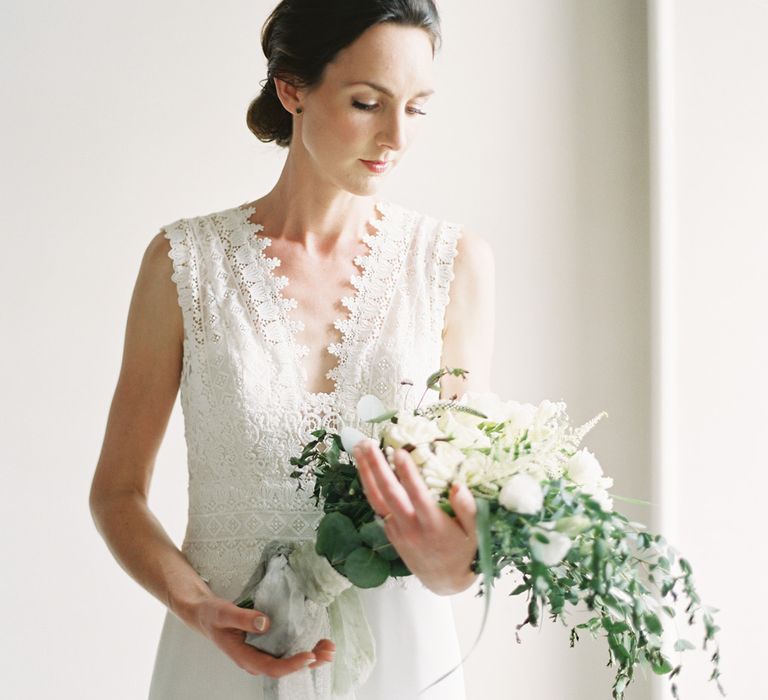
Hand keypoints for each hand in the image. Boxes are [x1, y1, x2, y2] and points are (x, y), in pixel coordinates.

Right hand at [189, 595, 335, 677]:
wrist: (205, 615)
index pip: (272, 667)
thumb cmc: (212, 615)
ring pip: (288, 660)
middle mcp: (255, 660)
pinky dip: (303, 646)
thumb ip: (243, 618)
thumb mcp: (224, 613)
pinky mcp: (266, 646)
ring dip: (311, 656)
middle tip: (329, 651)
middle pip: (285, 667)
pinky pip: (286, 651)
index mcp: (244, 656)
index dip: (291, 664)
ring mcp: (261, 654)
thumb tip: (265, 623)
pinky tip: (317, 641)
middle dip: (309, 661)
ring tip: (329, 647)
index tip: (309, 655)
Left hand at [353, 439, 478, 594]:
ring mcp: (397, 531)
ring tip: (358, 450)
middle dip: (377, 467)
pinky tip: (366, 469)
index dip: (407, 473)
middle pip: (389, 494)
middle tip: (368, 443)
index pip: (417, 495)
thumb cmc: (464, 551)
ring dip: (365, 473)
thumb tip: (458, 485)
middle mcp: (411, 528)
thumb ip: (468, 508)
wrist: (444, 581)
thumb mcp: (475, 532)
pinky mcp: (390, 533)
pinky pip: (376, 507)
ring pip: (376, 500)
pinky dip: (369, 487)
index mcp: (433, 525)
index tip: (399, 451)